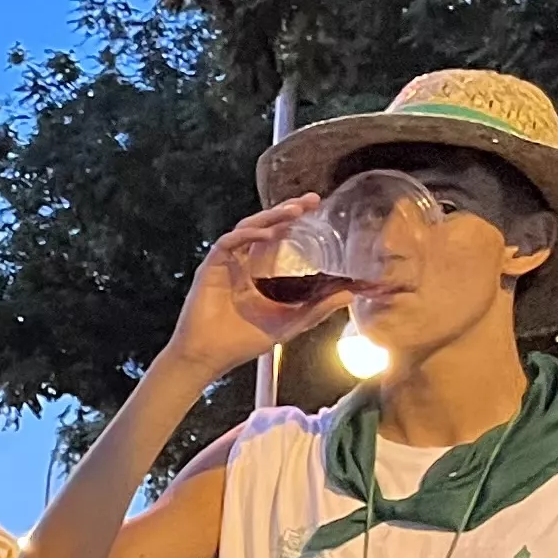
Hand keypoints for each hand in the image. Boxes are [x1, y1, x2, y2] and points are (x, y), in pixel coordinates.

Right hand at [161, 197, 350, 387]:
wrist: (208, 357)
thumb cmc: (241, 342)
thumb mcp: (289, 324)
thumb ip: (317, 309)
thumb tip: (349, 294)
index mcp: (258, 271)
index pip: (278, 237)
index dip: (295, 220)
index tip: (317, 207)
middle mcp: (242, 262)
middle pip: (265, 225)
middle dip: (287, 209)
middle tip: (311, 200)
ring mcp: (226, 263)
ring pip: (248, 227)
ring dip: (270, 217)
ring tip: (293, 212)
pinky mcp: (211, 267)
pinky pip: (229, 243)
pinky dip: (247, 235)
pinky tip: (266, 233)